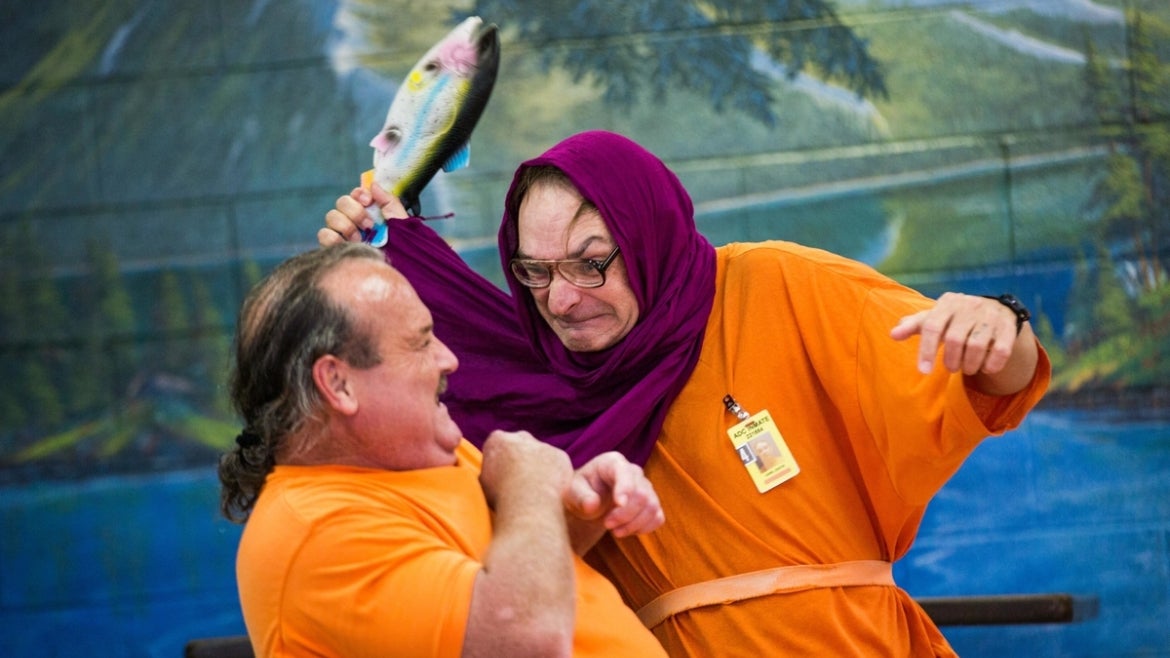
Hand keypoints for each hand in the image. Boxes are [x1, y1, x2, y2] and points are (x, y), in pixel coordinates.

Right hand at [318, 182, 409, 245]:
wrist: (398, 266)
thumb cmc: (401, 244)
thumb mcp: (399, 219)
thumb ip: (387, 199)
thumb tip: (373, 184)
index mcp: (368, 211)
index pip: (355, 194)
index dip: (359, 194)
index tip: (368, 201)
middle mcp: (353, 220)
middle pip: (341, 203)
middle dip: (355, 212)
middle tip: (369, 225)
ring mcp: (342, 234)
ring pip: (331, 216)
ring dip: (345, 225)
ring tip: (360, 238)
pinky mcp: (334, 247)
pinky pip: (323, 234)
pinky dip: (334, 237)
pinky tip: (348, 243)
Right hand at [479, 430, 572, 508]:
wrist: (528, 503)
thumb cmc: (502, 496)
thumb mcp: (483, 482)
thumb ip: (489, 471)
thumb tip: (490, 475)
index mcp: (498, 440)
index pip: (499, 444)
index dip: (502, 460)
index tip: (504, 474)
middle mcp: (521, 437)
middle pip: (522, 444)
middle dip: (523, 458)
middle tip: (523, 480)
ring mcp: (543, 445)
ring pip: (542, 455)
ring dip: (541, 467)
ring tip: (538, 490)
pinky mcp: (560, 455)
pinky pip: (558, 465)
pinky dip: (556, 476)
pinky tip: (551, 490)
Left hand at [564, 452, 663, 537]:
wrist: (589, 500)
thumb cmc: (581, 492)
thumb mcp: (573, 492)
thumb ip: (581, 497)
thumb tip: (592, 504)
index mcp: (613, 462)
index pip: (625, 472)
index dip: (626, 488)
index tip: (618, 504)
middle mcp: (633, 471)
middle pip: (642, 494)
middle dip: (625, 514)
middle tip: (607, 524)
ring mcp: (645, 487)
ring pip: (652, 507)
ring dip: (633, 524)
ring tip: (614, 531)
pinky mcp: (651, 504)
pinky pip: (657, 517)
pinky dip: (644, 528)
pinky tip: (627, 530)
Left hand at [890, 292, 1020, 375]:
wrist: (994, 309)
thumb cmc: (955, 318)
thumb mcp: (935, 318)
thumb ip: (914, 326)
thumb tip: (893, 334)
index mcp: (947, 303)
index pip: (931, 326)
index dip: (926, 350)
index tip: (923, 371)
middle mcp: (969, 306)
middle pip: (953, 339)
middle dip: (950, 360)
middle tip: (951, 368)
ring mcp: (990, 315)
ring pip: (976, 346)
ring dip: (969, 365)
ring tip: (966, 368)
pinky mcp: (1008, 326)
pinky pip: (1000, 351)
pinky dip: (991, 365)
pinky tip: (986, 368)